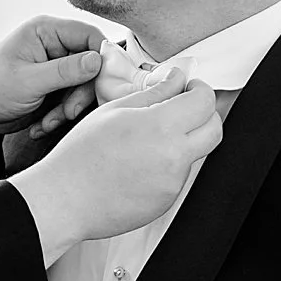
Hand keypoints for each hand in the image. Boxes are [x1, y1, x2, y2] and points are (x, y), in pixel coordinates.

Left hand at [0, 19, 104, 173]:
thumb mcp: (29, 81)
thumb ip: (66, 71)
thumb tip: (99, 60)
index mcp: (45, 31)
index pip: (89, 36)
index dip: (102, 59)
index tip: (104, 84)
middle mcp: (53, 44)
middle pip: (91, 64)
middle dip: (80, 93)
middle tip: (69, 112)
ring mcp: (54, 67)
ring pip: (83, 86)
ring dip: (68, 108)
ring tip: (48, 122)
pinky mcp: (53, 87)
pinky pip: (71, 99)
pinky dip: (60, 115)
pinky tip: (42, 125)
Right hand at [9, 69, 222, 262]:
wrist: (65, 200)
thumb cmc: (80, 156)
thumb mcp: (115, 110)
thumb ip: (154, 93)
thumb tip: (175, 80)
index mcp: (160, 127)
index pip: (204, 102)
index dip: (200, 90)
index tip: (190, 89)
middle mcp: (173, 157)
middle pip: (215, 129)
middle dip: (205, 115)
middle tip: (185, 109)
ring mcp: (172, 182)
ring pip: (196, 153)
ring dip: (183, 140)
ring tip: (147, 141)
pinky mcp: (166, 201)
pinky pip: (178, 176)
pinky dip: (166, 165)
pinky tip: (138, 164)